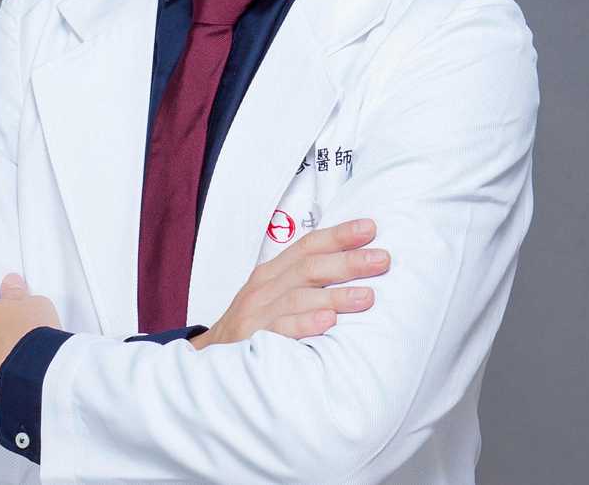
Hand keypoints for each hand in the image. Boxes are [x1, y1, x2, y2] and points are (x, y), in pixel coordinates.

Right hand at [190, 217, 389, 348]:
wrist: (207, 360)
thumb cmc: (252, 325)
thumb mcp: (272, 294)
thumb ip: (304, 281)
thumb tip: (352, 266)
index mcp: (272, 272)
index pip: (308, 245)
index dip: (339, 235)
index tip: (370, 228)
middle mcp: (265, 288)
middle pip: (309, 267)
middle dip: (348, 261)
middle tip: (382, 259)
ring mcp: (257, 314)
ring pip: (299, 297)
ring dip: (335, 296)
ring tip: (367, 296)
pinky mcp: (252, 341)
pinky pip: (280, 331)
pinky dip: (304, 325)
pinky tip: (327, 323)